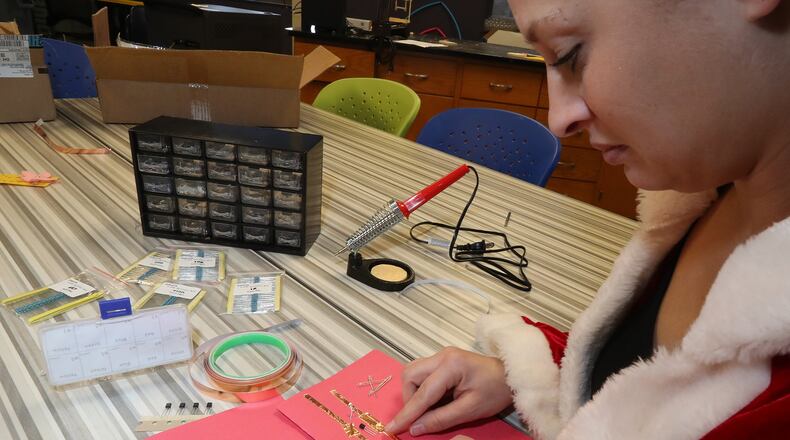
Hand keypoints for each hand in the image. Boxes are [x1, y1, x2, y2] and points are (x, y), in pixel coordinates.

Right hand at [385, 347, 512, 435]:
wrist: (510, 377)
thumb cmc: (495, 392)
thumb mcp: (470, 410)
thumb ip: (440, 419)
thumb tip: (415, 428)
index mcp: (451, 366)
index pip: (422, 393)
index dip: (407, 413)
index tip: (392, 427)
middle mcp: (442, 356)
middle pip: (410, 375)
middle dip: (409, 398)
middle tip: (419, 417)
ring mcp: (441, 355)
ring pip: (413, 372)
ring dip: (413, 392)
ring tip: (427, 409)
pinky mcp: (443, 359)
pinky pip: (422, 372)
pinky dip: (421, 388)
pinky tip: (433, 400)